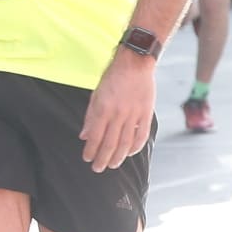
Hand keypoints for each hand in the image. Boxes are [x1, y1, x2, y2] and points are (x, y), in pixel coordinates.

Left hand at [78, 50, 155, 171]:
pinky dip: (135, 147)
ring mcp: (133, 114)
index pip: (95, 136)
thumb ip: (90, 116)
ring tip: (113, 165)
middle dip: (103, 159)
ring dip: (118, 157)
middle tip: (98, 168)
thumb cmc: (113, 76)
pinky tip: (129, 153)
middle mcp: (118, 113)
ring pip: (125, 142)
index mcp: (103, 108)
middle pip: (110, 143)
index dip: (91, 150)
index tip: (87, 159)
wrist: (135, 62)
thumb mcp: (96, 93)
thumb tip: (84, 136)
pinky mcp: (146, 113)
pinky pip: (142, 135)